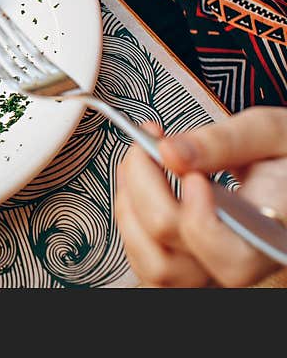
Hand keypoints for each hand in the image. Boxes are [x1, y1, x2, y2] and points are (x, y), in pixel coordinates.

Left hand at [115, 107, 286, 286]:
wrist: (285, 168)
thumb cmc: (284, 154)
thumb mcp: (268, 132)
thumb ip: (223, 142)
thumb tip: (169, 152)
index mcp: (271, 234)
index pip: (232, 260)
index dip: (199, 222)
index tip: (190, 175)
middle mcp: (239, 264)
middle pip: (174, 262)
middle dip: (145, 193)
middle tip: (148, 144)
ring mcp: (210, 268)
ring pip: (153, 268)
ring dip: (130, 208)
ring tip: (140, 161)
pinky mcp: (187, 263)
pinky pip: (146, 260)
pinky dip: (129, 220)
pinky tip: (138, 183)